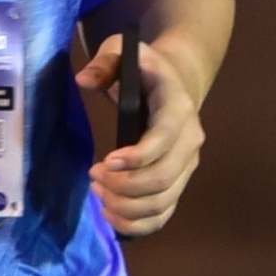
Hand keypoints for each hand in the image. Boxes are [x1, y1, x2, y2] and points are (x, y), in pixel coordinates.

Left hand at [76, 32, 202, 240]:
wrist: (176, 82)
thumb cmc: (144, 68)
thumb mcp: (122, 50)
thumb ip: (105, 61)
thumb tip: (85, 80)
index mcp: (178, 108)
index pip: (162, 141)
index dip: (134, 158)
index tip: (103, 162)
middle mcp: (190, 141)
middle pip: (162, 179)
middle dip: (123, 186)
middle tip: (94, 178)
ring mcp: (187, 166)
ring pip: (162, 203)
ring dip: (126, 207)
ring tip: (99, 195)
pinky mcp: (179, 183)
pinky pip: (163, 216)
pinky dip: (137, 224)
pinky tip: (111, 215)